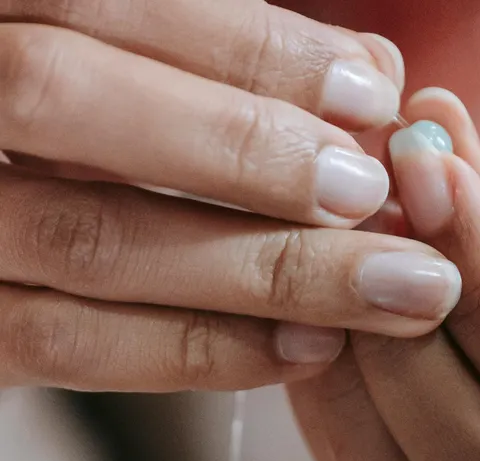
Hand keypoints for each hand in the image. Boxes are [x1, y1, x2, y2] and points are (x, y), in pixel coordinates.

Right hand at [0, 2, 462, 391]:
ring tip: (385, 286)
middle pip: (64, 96)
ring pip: (85, 237)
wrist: (4, 211)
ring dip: (261, 269)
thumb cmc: (96, 127)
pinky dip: (198, 348)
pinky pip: (63, 344)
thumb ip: (231, 61)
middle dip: (242, 147)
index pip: (102, 0)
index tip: (369, 96)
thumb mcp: (141, 72)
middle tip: (368, 192)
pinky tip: (308, 349)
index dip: (246, 47)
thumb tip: (371, 73)